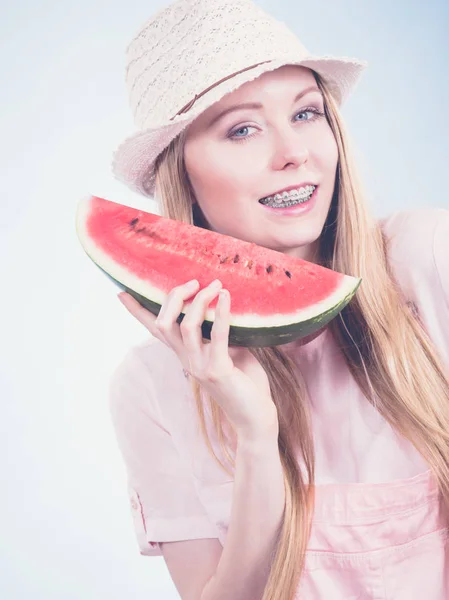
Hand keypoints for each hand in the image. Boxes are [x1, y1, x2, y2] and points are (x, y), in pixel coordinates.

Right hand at [118, 279, 278, 439]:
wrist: (255, 417)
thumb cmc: (245, 383)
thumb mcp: (230, 350)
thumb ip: (221, 331)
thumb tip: (225, 304)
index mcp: (185, 354)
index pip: (155, 330)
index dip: (137, 311)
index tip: (122, 292)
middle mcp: (186, 359)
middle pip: (164, 323)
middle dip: (174, 297)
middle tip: (193, 281)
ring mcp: (199, 366)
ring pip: (186, 326)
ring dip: (200, 300)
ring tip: (216, 285)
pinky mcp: (218, 370)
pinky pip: (217, 336)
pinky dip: (221, 313)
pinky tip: (227, 297)